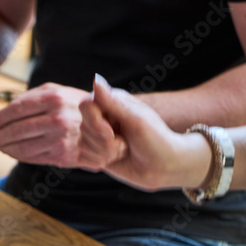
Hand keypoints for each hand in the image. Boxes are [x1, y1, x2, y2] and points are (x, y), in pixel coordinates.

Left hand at [0, 83, 98, 167]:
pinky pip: (32, 157)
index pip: (16, 110)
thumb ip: (30, 98)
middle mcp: (56, 119)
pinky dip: (17, 156)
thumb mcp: (57, 91)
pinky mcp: (61, 156)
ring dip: (4, 148)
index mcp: (53, 98)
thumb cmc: (75, 107)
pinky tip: (12, 152)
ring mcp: (59, 139)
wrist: (106, 127)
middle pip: (15, 130)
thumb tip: (4, 111)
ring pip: (21, 147)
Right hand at [77, 75, 209, 191]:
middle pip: (83, 127)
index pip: (85, 105)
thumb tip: (95, 79)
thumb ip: (111, 102)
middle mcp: (102, 116)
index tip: (112, 133)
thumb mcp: (135, 119)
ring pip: (82, 144)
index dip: (95, 122)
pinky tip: (115, 159)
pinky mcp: (94, 152)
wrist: (164, 166)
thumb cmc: (156, 140)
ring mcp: (96, 136)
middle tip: (126, 144)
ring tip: (124, 151)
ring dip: (105, 153)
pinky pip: (82, 157)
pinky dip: (99, 162)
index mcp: (112, 102)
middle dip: (105, 142)